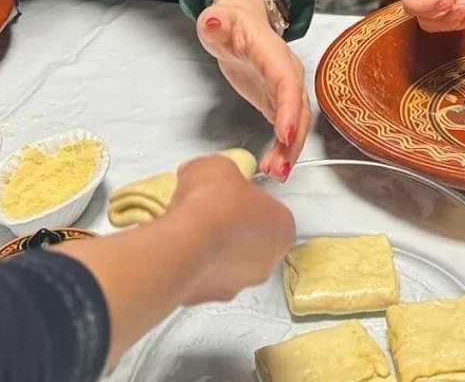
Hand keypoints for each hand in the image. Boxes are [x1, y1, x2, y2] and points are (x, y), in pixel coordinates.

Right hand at [166, 154, 294, 305]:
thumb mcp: (221, 166)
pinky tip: (181, 246)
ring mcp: (237, 284)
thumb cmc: (215, 203)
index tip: (233, 194)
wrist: (186, 240)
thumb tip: (209, 174)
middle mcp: (267, 262)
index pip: (271, 211)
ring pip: (227, 263)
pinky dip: (192, 264)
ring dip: (213, 248)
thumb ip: (223, 173)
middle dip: (232, 227)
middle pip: (252, 240)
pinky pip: (202, 277)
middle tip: (213, 211)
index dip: (248, 200)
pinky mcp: (207, 297)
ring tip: (192, 227)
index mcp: (284, 227)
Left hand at [196, 0, 309, 179]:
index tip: (285, 135)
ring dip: (290, 150)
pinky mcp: (279, 102)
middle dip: (293, 140)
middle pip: (299, 109)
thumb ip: (215, 22)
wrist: (240, 24)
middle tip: (280, 168)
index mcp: (274, 54)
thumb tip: (213, 21)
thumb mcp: (218, 21)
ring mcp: (285, 89)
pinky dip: (284, 149)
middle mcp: (287, 73)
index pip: (287, 82)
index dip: (289, 108)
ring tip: (277, 174)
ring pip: (297, 123)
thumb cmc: (230, 24)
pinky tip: (273, 167)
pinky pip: (288, 128)